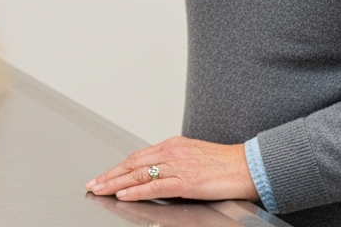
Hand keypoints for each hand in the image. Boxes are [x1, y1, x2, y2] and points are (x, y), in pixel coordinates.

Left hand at [84, 136, 257, 203]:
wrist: (249, 166)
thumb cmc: (225, 163)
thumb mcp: (194, 157)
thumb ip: (174, 163)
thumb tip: (158, 173)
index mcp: (173, 145)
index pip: (138, 156)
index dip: (118, 166)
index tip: (103, 174)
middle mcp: (172, 152)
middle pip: (132, 163)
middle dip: (109, 174)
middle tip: (92, 183)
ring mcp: (178, 166)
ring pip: (138, 174)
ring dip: (115, 182)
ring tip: (100, 189)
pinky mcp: (186, 182)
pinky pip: (155, 187)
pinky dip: (136, 191)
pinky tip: (123, 195)